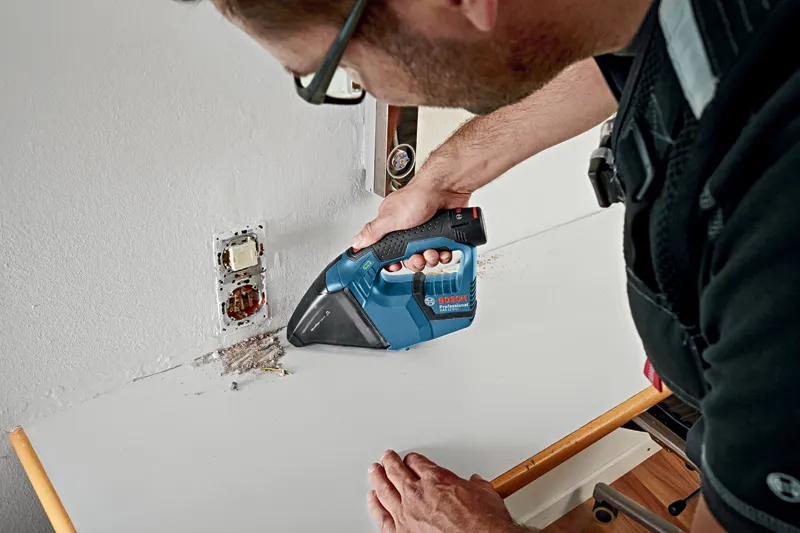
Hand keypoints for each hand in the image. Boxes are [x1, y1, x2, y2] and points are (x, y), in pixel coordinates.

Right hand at [351, 177, 470, 271]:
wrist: (446, 188)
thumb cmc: (418, 196)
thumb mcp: (390, 217)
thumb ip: (373, 232)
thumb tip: (356, 242)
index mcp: (391, 226)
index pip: (387, 251)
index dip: (392, 262)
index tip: (396, 266)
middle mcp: (408, 231)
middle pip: (408, 259)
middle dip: (415, 261)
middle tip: (418, 256)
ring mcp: (426, 233)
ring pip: (426, 258)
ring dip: (431, 258)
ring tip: (432, 249)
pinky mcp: (441, 235)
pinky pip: (442, 253)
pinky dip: (444, 254)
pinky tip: (444, 248)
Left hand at [367, 450, 527, 532]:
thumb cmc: (484, 524)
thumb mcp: (486, 495)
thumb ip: (476, 486)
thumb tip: (476, 483)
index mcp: (437, 480)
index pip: (417, 462)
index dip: (413, 459)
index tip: (411, 459)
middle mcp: (418, 494)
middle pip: (396, 471)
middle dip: (390, 462)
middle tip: (387, 457)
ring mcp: (407, 514)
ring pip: (385, 490)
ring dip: (378, 478)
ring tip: (374, 471)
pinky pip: (382, 517)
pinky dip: (375, 506)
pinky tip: (373, 500)